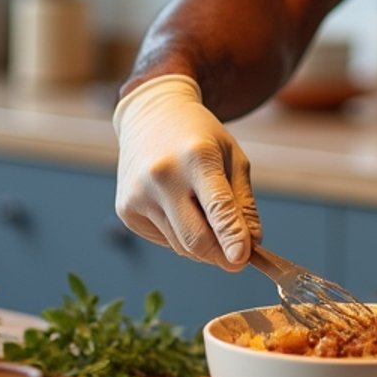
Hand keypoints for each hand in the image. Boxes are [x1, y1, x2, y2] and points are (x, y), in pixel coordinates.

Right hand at [113, 74, 261, 268]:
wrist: (151, 116)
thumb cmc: (201, 138)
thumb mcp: (233, 158)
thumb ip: (243, 204)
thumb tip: (251, 246)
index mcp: (197, 156)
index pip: (217, 208)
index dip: (232, 238)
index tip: (242, 260)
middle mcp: (162, 176)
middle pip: (195, 238)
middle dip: (221, 255)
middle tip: (238, 259)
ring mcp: (138, 194)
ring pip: (180, 245)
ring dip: (203, 246)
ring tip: (207, 218)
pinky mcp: (125, 209)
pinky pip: (163, 240)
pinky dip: (180, 236)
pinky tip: (180, 208)